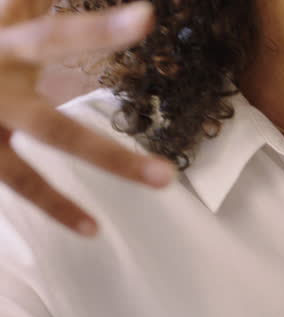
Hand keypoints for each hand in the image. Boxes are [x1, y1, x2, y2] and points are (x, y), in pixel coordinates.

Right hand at [0, 0, 172, 234]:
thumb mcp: (1, 18)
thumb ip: (29, 4)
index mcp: (0, 46)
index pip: (51, 38)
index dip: (97, 30)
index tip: (147, 17)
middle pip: (51, 130)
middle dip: (108, 158)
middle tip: (166, 178)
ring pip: (21, 174)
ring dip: (61, 200)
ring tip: (117, 215)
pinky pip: (16, 182)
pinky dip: (52, 206)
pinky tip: (89, 227)